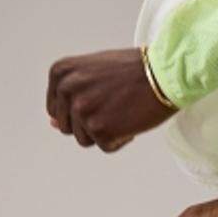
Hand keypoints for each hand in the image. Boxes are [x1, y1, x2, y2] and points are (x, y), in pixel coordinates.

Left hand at [46, 48, 176, 152]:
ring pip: (85, 139)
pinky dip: (121, 139)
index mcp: (61, 73)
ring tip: (122, 109)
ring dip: (104, 131)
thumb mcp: (94, 73)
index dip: (81, 108)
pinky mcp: (100, 129)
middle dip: (91, 121)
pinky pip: (106, 147)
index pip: (55, 108)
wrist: (165, 73)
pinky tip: (131, 118)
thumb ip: (71, 95)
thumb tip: (53, 125)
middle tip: (114, 102)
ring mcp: (82, 110)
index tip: (100, 96)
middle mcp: (66, 90)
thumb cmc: (133, 70)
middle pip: (68, 126)